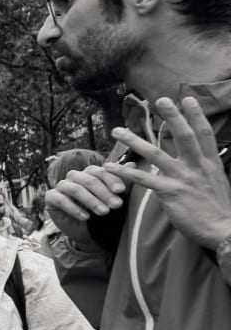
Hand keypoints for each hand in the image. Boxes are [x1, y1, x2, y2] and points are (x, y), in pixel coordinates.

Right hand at [44, 163, 129, 249]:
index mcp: (89, 173)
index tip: (121, 190)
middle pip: (88, 180)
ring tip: (104, 212)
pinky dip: (74, 209)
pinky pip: (60, 200)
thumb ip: (121, 182)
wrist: (86, 231)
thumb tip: (133, 164)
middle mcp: (74, 177)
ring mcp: (61, 186)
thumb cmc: (100, 211)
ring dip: (91, 201)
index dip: (111, 179)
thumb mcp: (113, 197)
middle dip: (104, 193)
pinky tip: (85, 217)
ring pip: (75, 189)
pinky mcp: (50, 198)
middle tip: (117, 205)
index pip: (100, 171)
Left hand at [109, 97, 230, 250]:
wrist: (223, 230)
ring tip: (117, 130)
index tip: (187, 99)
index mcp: (210, 163)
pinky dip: (125, 172)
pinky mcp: (170, 193)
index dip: (196, 115)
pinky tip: (110, 167)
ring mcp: (184, 178)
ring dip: (134, 141)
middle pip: (184, 136)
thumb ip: (205, 168)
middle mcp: (198, 167)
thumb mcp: (217, 182)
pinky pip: (143, 179)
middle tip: (160, 99)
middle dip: (172, 116)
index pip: (204, 133)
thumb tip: (199, 158)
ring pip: (156, 154)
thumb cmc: (218, 208)